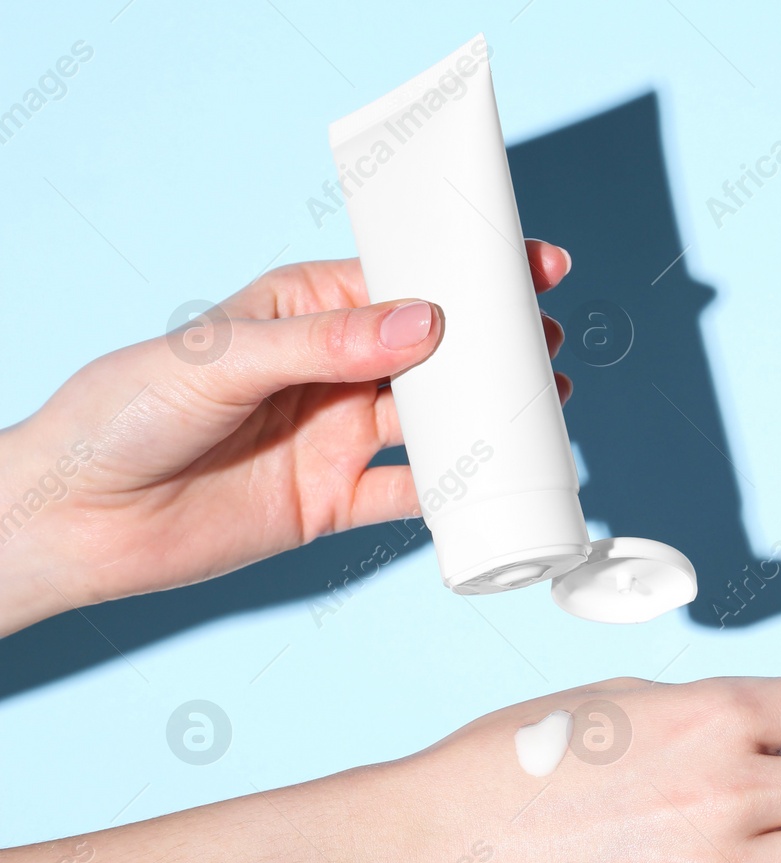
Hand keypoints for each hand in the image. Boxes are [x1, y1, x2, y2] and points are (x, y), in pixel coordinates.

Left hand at [0, 240, 571, 630]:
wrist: (77, 522)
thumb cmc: (124, 415)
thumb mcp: (223, 361)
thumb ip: (326, 346)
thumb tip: (423, 323)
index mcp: (302, 314)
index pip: (401, 283)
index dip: (467, 273)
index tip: (530, 265)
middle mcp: (328, 372)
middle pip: (432, 353)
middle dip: (493, 345)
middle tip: (545, 343)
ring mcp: (335, 436)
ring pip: (433, 421)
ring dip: (487, 414)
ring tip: (543, 405)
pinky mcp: (334, 501)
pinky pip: (411, 494)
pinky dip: (457, 493)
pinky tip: (496, 482)